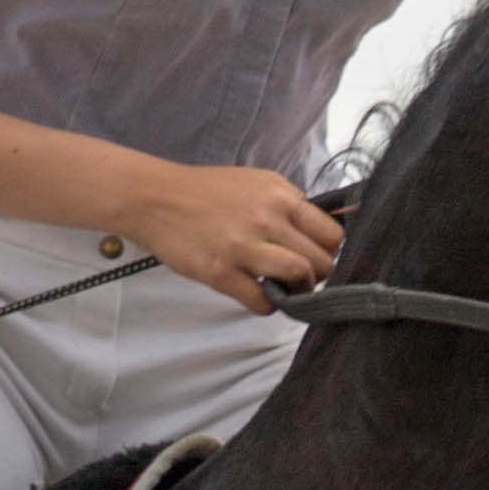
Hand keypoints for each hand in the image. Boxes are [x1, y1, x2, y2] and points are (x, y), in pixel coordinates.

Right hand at [120, 164, 344, 313]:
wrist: (157, 198)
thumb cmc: (208, 192)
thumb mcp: (257, 183)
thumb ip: (288, 206)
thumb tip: (318, 234)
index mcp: (280, 196)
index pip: (332, 233)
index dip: (331, 252)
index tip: (320, 258)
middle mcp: (268, 219)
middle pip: (322, 260)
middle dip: (318, 275)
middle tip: (302, 279)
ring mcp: (244, 246)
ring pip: (299, 277)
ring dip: (298, 291)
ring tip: (285, 289)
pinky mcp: (221, 272)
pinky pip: (261, 301)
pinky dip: (267, 305)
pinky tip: (260, 297)